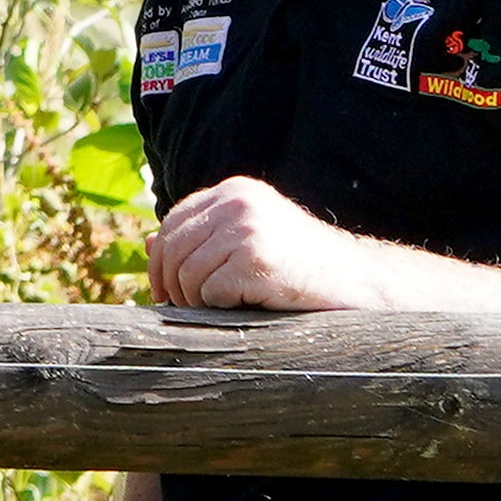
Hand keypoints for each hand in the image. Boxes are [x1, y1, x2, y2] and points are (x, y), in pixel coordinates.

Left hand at [151, 176, 385, 311]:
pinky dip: (221, 307)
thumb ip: (202, 239)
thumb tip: (146, 244)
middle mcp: (237, 202)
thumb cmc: (298, 266)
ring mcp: (246, 228)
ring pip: (186, 274)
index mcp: (233, 191)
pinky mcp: (254, 259)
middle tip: (187, 309)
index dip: (162, 261)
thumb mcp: (247, 241)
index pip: (172, 223)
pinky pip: (209, 292)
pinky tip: (248, 304)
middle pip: (172, 249)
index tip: (167, 292)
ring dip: (197, 301)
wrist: (354, 280)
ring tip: (226, 306)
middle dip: (173, 286)